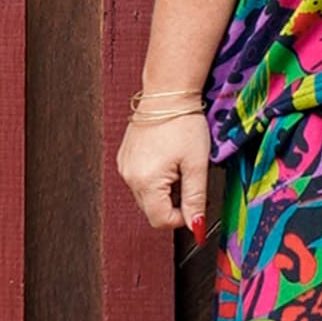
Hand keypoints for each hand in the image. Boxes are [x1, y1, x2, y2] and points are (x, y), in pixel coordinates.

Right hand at [116, 109, 210, 239]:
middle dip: (174, 203)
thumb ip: (195, 199)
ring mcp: (124, 167)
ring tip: (178, 165)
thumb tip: (196, 227)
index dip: (182, 218)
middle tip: (189, 177)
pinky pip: (140, 181)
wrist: (167, 93)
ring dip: (165, 191)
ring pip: (147, 196)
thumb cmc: (184, 124)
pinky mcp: (125, 159)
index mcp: (146, 181)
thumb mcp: (197, 165)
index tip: (197, 202)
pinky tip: (167, 159)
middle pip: (152, 210)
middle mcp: (129, 177)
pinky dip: (156, 179)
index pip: (161, 221)